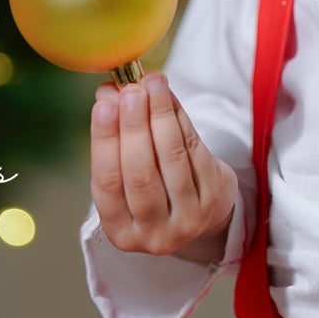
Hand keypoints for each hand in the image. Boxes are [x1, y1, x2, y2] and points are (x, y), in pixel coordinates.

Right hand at [90, 72, 237, 265]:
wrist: (200, 212)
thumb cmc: (152, 188)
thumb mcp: (126, 175)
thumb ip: (114, 138)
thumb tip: (108, 92)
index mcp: (121, 232)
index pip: (107, 183)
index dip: (105, 142)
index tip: (104, 105)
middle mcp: (154, 235)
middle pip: (141, 174)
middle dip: (134, 126)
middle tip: (131, 91)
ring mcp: (188, 220)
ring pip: (171, 159)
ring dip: (160, 116)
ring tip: (152, 83)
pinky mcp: (214, 199)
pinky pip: (195, 150)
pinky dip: (181, 119)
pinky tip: (169, 98)